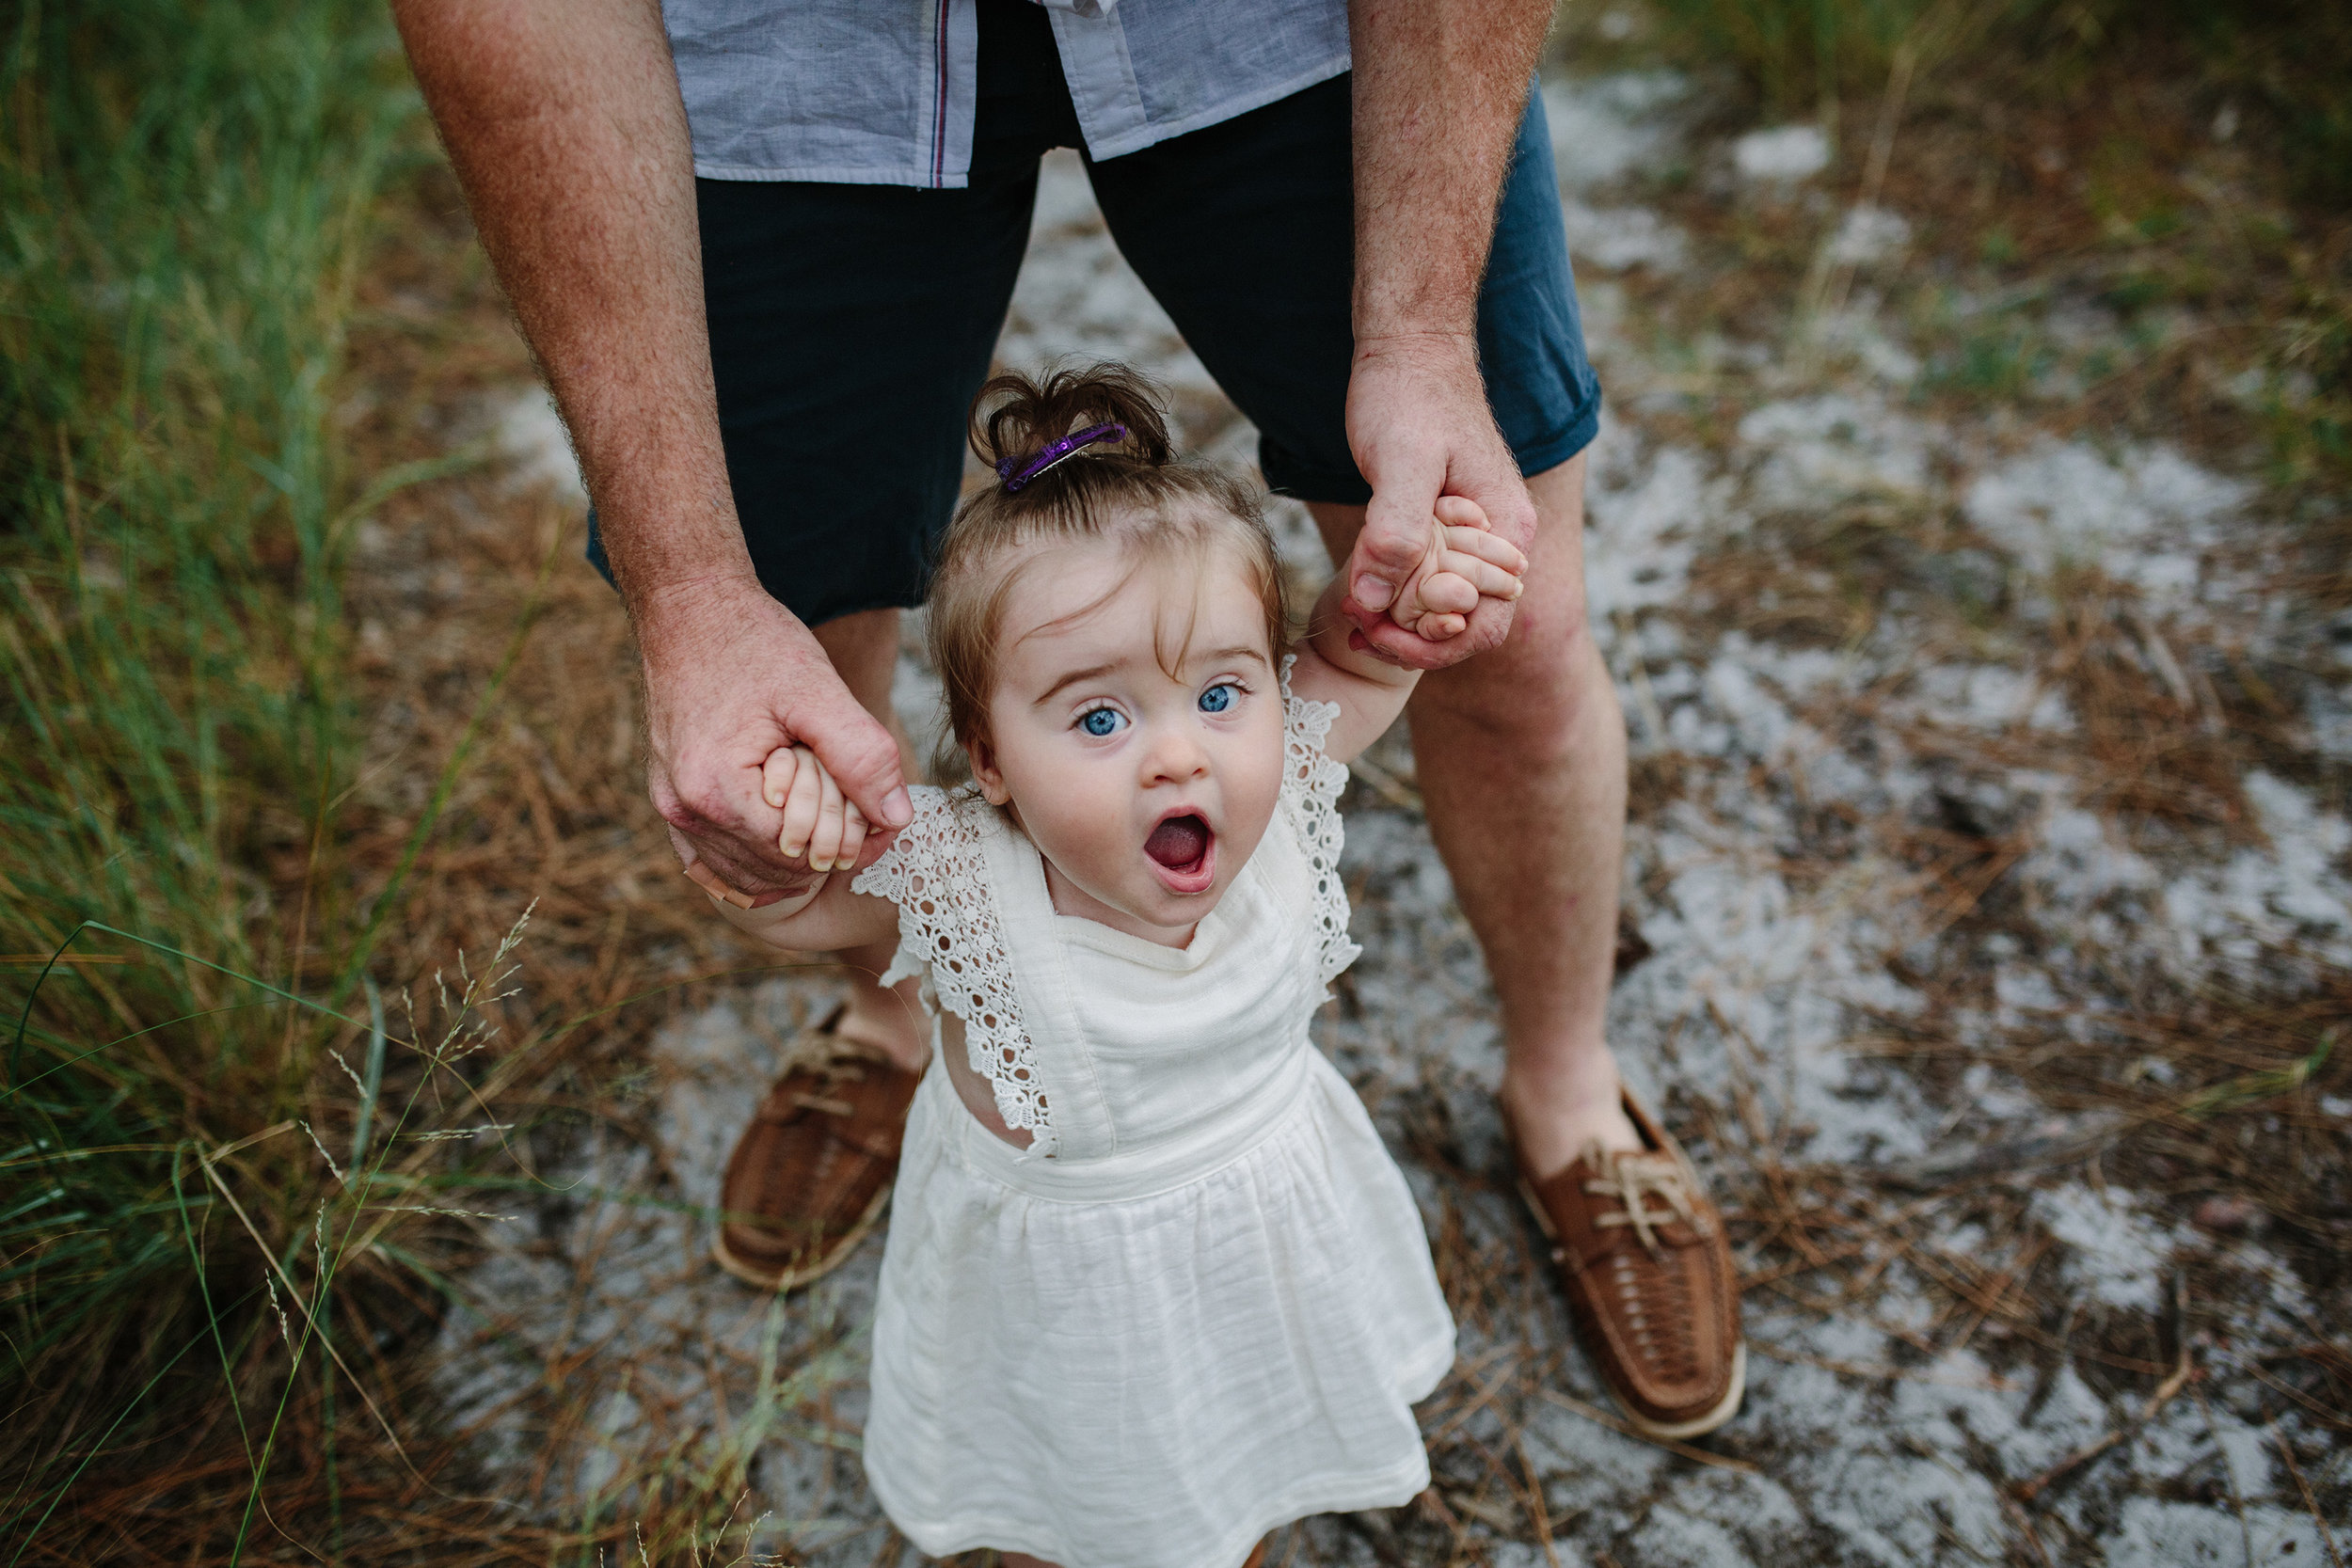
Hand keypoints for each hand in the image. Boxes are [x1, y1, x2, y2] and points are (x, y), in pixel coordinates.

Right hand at [640, 575, 909, 906]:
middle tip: (850, 796)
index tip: (869, 803)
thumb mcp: (818, 692)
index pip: (801, 853)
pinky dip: (759, 854)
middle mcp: (686, 810)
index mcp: (717, 789)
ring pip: (749, 873)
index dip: (846, 835)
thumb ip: (861, 755)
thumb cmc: (753, 643)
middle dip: (823, 842)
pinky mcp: (672, 800)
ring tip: (819, 797)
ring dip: (794, 850)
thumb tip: (897, 818)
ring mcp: (673, 809)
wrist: (691, 609)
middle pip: (777, 869)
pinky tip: (790, 825)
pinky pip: (718, 861)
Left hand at [1340, 333, 1538, 668]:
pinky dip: (1393, 591)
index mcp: (1505, 531)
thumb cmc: (1409, 395)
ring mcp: (1470, 533)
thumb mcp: (1402, 462)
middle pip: (1464, 622)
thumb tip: (1376, 601)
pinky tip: (1359, 589)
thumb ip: (1396, 531)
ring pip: (1440, 603)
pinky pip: (1424, 576)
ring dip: (1398, 618)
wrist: (1408, 347)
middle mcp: (1497, 539)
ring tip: (1353, 613)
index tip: (1379, 636)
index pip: (1485, 623)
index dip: (1432, 646)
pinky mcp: (1442, 525)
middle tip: (1357, 627)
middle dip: (1410, 636)